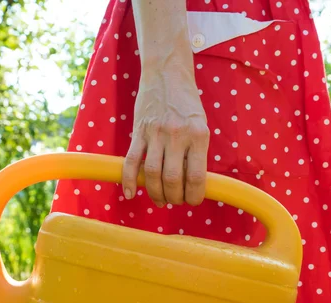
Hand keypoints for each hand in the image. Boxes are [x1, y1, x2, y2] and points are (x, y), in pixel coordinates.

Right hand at [122, 67, 209, 206]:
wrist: (167, 73)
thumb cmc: (186, 103)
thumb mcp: (200, 125)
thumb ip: (196, 152)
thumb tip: (191, 183)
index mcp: (198, 135)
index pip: (196, 176)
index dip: (194, 196)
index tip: (192, 200)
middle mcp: (178, 135)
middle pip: (172, 179)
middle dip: (174, 197)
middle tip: (175, 200)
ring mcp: (156, 133)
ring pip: (152, 174)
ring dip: (155, 193)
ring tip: (160, 199)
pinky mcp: (139, 131)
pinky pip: (132, 161)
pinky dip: (129, 180)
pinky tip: (131, 193)